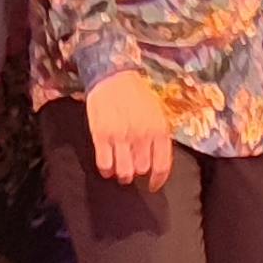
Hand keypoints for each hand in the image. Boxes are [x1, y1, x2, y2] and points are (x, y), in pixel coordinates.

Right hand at [81, 72, 173, 190]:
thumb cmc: (137, 94)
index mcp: (159, 130)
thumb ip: (159, 137)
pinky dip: (106, 170)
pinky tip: (107, 168)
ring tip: (120, 170)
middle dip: (137, 172)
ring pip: (123, 171)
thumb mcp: (157, 113)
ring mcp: (121, 137)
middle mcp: (141, 136)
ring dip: (122, 174)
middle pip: (141, 169)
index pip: (161, 166)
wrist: (113, 76)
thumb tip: (156, 161)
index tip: (153, 185)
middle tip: (132, 167)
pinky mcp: (101, 136)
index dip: (157, 180)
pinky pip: (104, 163)